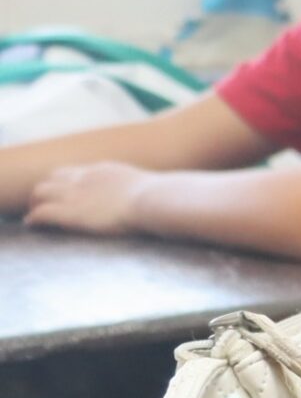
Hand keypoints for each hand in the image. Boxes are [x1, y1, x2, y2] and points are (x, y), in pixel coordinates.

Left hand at [23, 162, 157, 235]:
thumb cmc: (164, 199)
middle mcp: (85, 179)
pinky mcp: (69, 213)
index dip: (64, 183)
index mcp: (104, 171)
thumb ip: (149, 192)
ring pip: (39, 192)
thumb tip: (170, 197)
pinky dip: (34, 219)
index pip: (74, 172)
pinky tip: (32, 225)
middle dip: (45, 191)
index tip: (65, 194)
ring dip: (35, 203)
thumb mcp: (153, 188)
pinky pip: (41, 213)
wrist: (156, 200)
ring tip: (34, 215)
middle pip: (51, 178)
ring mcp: (75, 195)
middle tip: (44, 204)